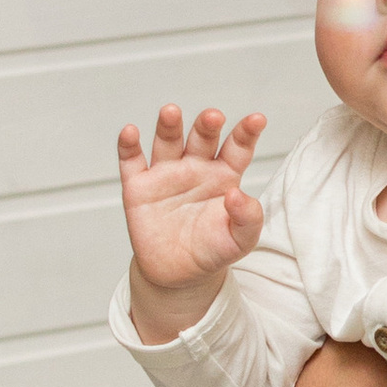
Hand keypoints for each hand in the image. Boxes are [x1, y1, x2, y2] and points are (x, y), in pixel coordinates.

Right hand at [118, 102, 267, 333]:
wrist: (179, 274)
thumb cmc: (214, 249)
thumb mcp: (240, 240)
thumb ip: (248, 217)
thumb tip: (237, 193)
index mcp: (225, 174)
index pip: (237, 147)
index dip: (246, 133)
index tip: (257, 120)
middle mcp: (196, 167)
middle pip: (202, 138)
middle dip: (206, 126)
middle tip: (213, 117)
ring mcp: (166, 174)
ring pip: (168, 142)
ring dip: (169, 126)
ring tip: (171, 112)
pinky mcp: (138, 187)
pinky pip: (132, 162)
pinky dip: (128, 146)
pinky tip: (130, 132)